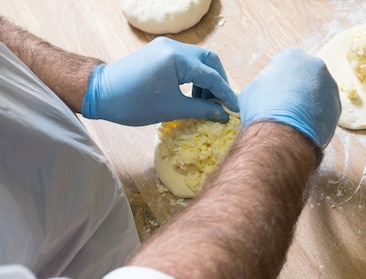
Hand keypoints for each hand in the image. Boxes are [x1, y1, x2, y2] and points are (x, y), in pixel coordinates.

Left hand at [81, 37, 238, 125]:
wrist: (100, 92)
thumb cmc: (134, 103)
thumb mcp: (172, 109)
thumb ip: (202, 109)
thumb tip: (223, 115)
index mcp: (178, 59)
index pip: (212, 76)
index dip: (226, 95)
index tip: (235, 110)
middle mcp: (174, 47)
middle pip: (210, 60)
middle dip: (220, 82)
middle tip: (222, 103)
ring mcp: (166, 47)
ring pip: (199, 59)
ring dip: (207, 79)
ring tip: (206, 102)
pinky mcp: (160, 51)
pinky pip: (186, 61)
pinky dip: (194, 76)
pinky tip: (192, 93)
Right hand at [238, 48, 340, 147]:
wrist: (282, 132)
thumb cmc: (261, 108)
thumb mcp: (251, 92)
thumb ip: (262, 88)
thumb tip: (263, 96)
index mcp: (292, 56)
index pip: (286, 66)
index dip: (280, 82)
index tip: (275, 95)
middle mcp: (315, 65)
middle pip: (306, 77)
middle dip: (299, 91)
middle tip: (288, 107)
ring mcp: (330, 85)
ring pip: (319, 94)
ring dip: (311, 105)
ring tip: (297, 120)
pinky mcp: (338, 106)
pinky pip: (326, 111)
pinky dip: (318, 119)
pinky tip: (307, 128)